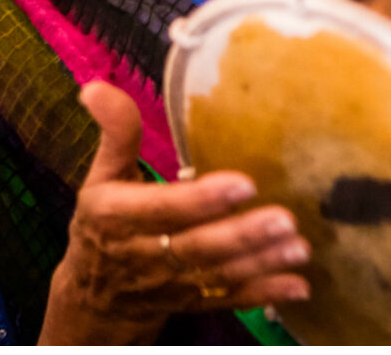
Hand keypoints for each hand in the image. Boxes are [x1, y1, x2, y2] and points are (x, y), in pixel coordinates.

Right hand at [39, 82, 310, 343]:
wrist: (92, 297)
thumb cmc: (103, 224)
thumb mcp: (102, 177)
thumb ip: (115, 133)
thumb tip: (96, 87)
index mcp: (119, 217)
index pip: (164, 209)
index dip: (201, 200)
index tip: (243, 184)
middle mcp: (145, 254)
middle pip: (196, 247)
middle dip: (242, 236)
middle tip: (285, 219)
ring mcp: (170, 284)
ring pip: (217, 275)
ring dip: (260, 264)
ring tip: (299, 247)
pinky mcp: (191, 303)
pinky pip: (228, 301)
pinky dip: (263, 294)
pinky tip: (297, 287)